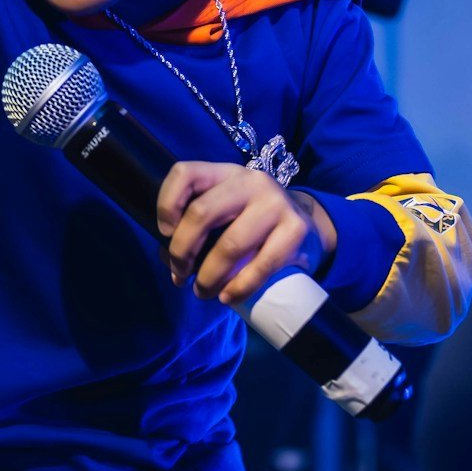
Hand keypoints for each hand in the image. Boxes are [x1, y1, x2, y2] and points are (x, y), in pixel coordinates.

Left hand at [157, 162, 333, 307]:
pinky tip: (227, 297)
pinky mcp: (296, 229)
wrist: (307, 226)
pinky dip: (239, 287)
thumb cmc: (252, 222)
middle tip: (180, 275)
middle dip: (181, 251)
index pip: (185, 173)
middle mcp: (250, 181)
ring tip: (202, 292)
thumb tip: (167, 259)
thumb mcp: (226, 212)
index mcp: (225, 173)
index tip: (164, 234)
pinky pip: (261, 265)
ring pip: (230, 244)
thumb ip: (198, 228)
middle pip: (202, 212)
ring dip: (209, 277)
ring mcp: (275, 203)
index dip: (167, 204)